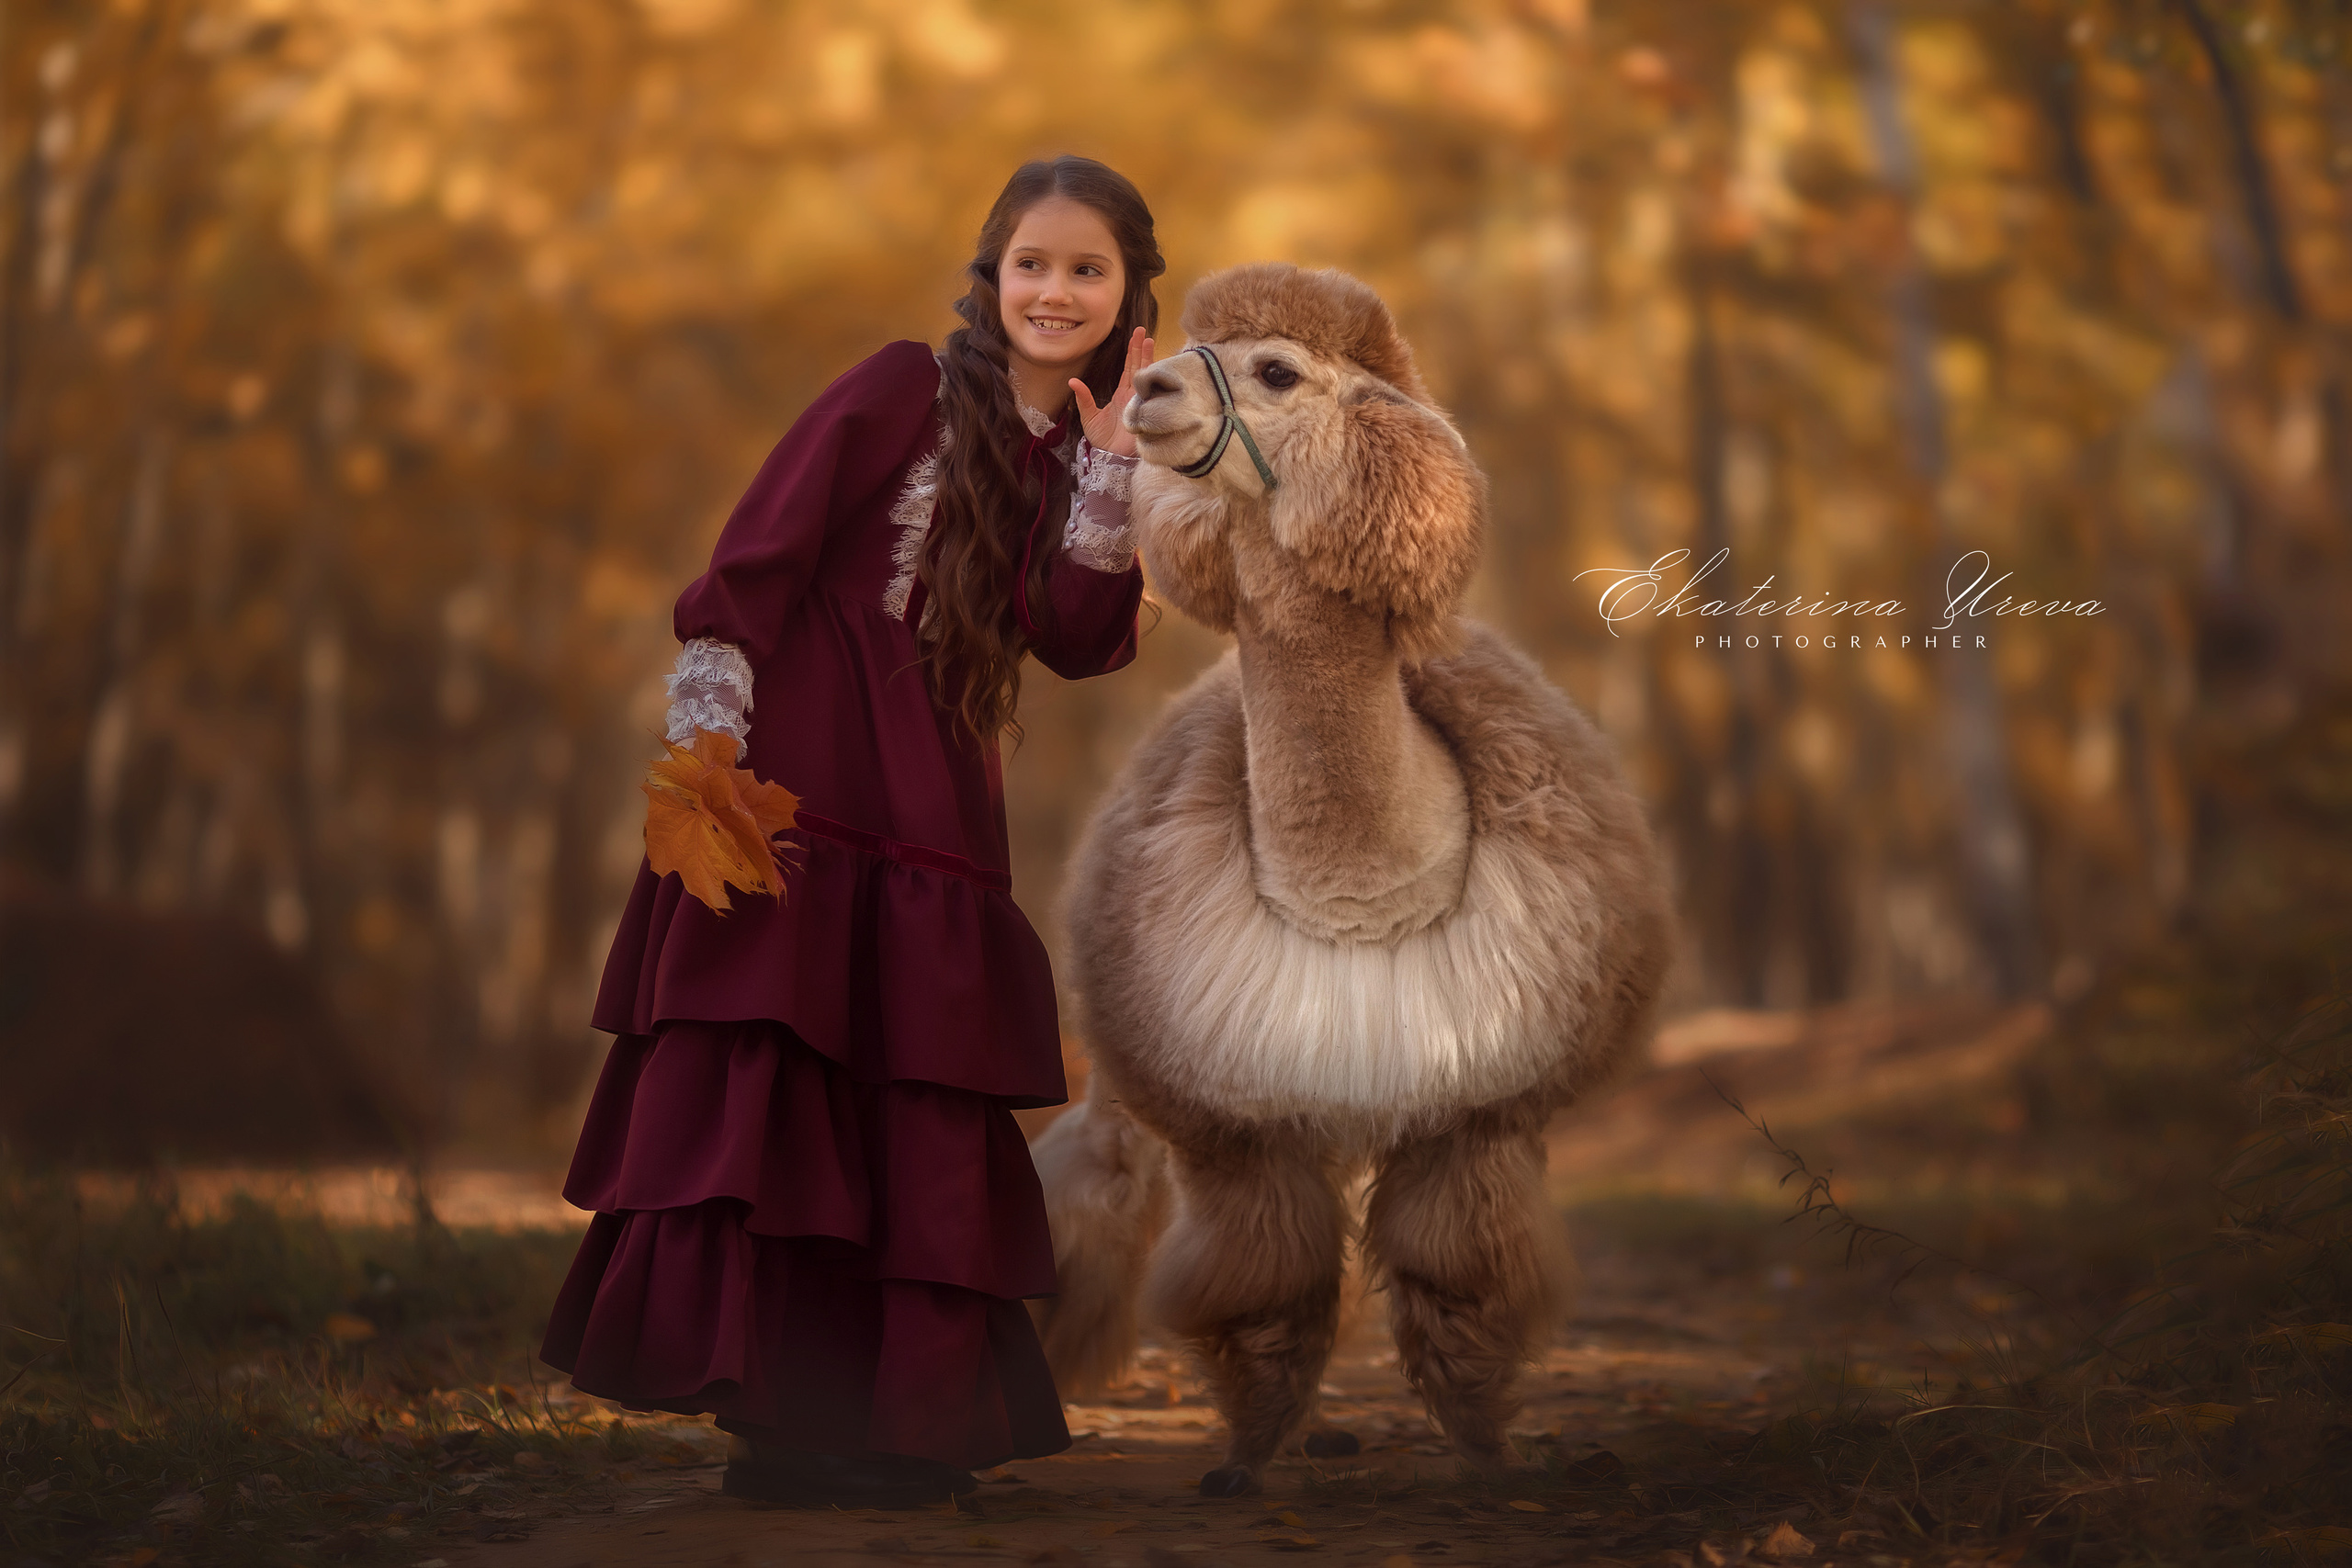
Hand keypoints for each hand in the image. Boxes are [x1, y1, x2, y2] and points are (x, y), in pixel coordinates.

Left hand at [1073, 326, 1152, 456]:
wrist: (1112, 458)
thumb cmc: (1102, 441)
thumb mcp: (1089, 417)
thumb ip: (1083, 398)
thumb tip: (1073, 381)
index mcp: (1121, 394)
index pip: (1128, 368)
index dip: (1131, 352)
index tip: (1134, 336)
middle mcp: (1134, 395)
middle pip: (1139, 366)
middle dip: (1141, 348)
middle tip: (1143, 330)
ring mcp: (1142, 401)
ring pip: (1146, 375)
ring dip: (1148, 358)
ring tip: (1149, 340)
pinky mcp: (1146, 409)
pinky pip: (1151, 391)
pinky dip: (1154, 377)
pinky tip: (1156, 363)